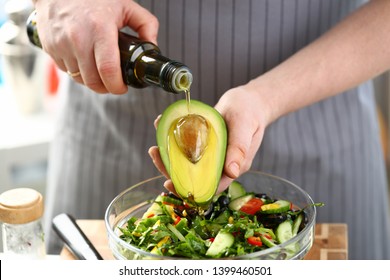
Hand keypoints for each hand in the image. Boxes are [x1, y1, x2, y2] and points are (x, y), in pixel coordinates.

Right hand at [33, 0, 158, 93]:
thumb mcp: (126, 5)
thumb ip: (146, 25)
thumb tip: (153, 46)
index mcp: (100, 29)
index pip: (108, 70)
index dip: (117, 86)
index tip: (122, 88)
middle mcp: (78, 38)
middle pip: (93, 80)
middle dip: (106, 88)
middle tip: (113, 83)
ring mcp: (61, 44)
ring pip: (79, 78)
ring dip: (91, 80)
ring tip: (99, 71)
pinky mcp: (50, 47)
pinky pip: (66, 70)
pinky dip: (77, 71)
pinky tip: (84, 61)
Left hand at [149, 84, 269, 194]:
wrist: (250, 100)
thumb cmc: (249, 112)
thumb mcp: (244, 127)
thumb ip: (239, 149)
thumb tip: (232, 172)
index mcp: (232, 167)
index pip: (209, 186)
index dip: (189, 188)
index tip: (169, 182)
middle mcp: (219, 164)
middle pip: (193, 176)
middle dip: (171, 170)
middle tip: (155, 153)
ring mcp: (210, 155)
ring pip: (187, 163)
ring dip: (169, 156)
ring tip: (155, 145)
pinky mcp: (203, 144)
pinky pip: (187, 148)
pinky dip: (173, 141)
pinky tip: (163, 127)